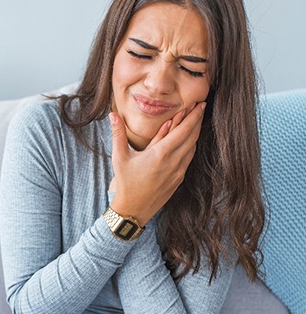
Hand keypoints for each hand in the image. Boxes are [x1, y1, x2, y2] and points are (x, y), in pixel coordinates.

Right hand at [109, 102, 205, 225]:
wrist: (133, 209)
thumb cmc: (125, 183)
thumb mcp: (119, 157)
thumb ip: (118, 134)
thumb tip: (112, 115)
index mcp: (160, 154)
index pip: (183, 130)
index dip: (194, 116)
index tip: (200, 104)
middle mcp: (173, 163)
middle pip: (192, 137)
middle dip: (197, 120)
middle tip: (201, 107)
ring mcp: (178, 172)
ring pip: (192, 148)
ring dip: (195, 133)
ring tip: (195, 121)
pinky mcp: (178, 180)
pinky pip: (188, 158)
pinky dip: (190, 146)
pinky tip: (188, 141)